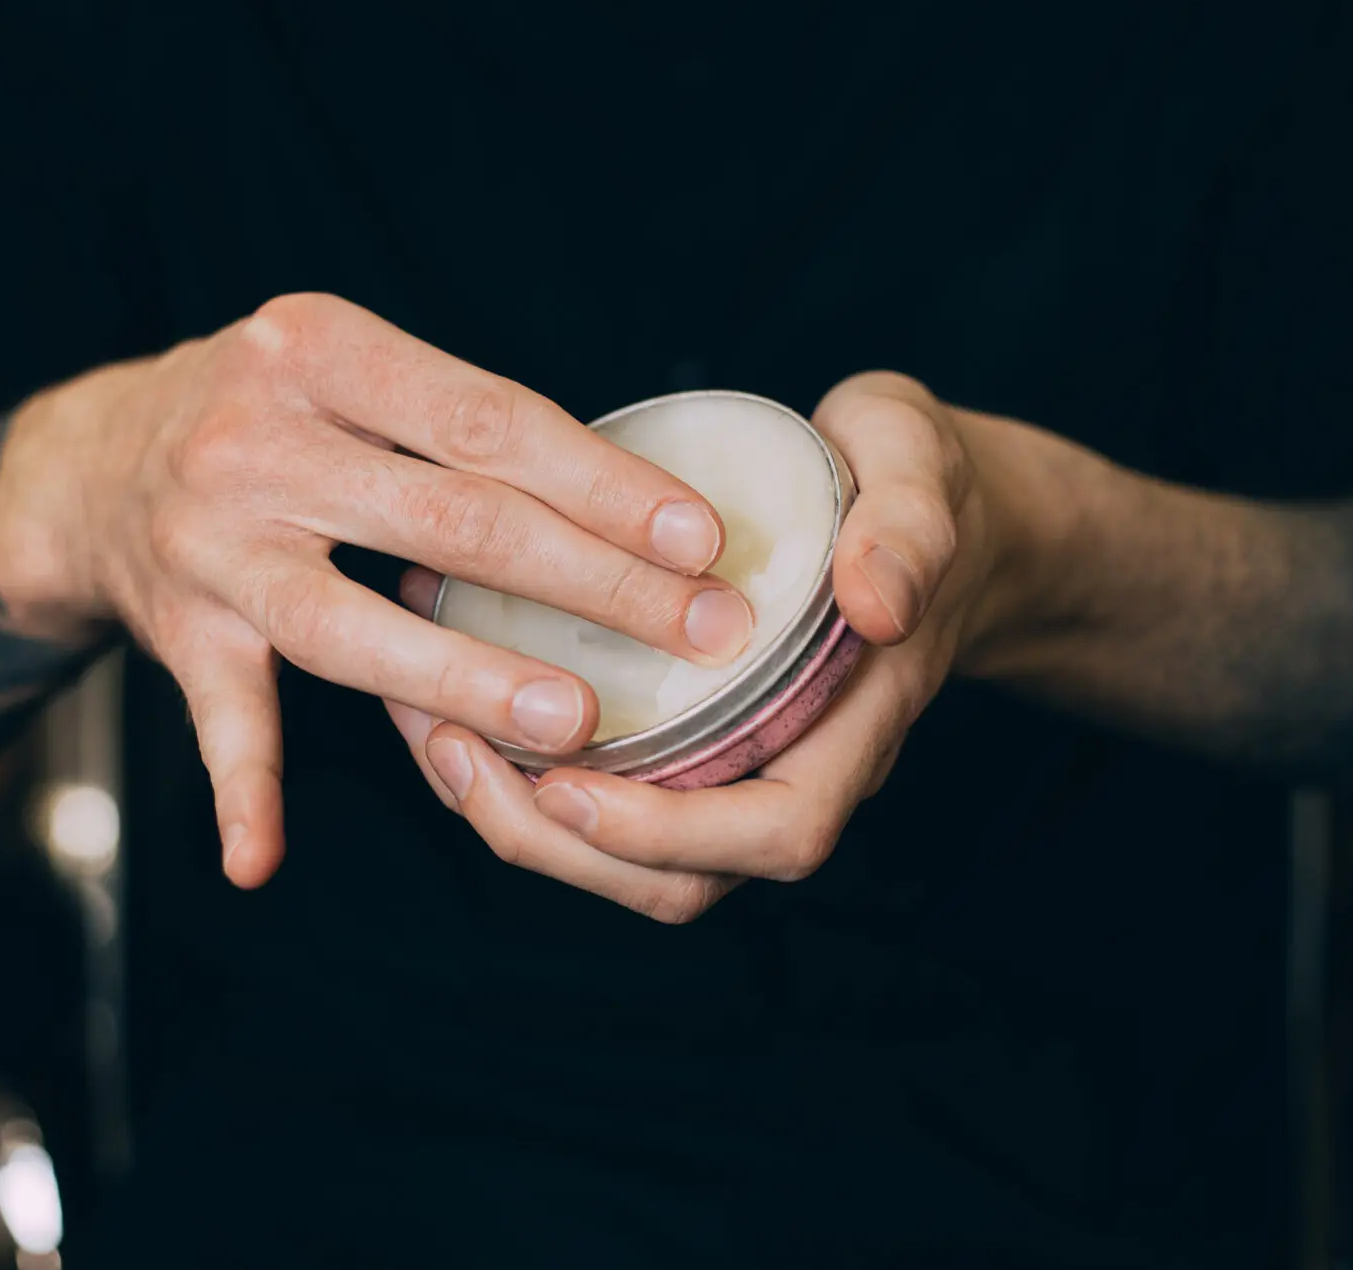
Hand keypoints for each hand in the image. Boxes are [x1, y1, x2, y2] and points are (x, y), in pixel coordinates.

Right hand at [0, 293, 756, 886]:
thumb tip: (641, 507)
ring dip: (464, 679)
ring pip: (351, 625)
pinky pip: (216, 720)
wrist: (89, 461)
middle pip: (452, 521)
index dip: (604, 483)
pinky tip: (260, 860)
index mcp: (319, 349)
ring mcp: (211, 542)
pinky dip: (239, 793)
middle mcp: (256, 440)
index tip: (702, 538)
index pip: (490, 420)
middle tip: (701, 632)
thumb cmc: (271, 411)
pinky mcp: (178, 629)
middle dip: (594, 583)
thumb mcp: (350, 366)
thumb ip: (462, 422)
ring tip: (572, 721)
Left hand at [386, 371, 1000, 921]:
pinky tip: (447, 690)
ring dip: (518, 815)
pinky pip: (604, 789)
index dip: (669, 835)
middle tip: (453, 751)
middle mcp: (792, 765)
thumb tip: (877, 601)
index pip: (775, 831)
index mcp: (855, 726)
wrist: (924, 503)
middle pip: (681, 877)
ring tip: (428, 729)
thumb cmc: (920, 485)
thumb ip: (908, 532)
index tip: (567, 786)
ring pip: (625, 854)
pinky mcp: (687, 734)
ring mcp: (737, 761)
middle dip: (556, 845)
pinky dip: (518, 767)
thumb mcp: (919, 475)